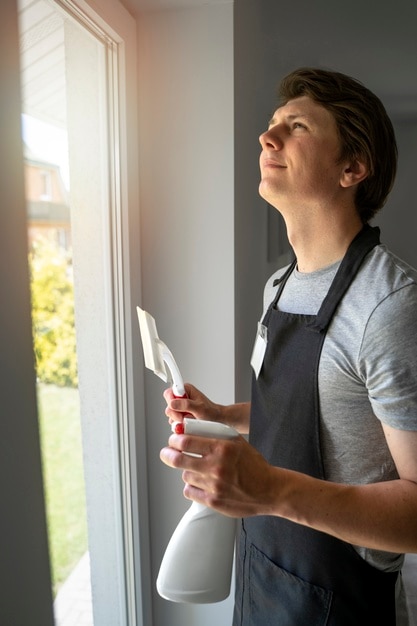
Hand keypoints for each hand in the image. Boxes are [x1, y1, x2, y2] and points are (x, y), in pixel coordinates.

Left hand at [160, 429, 281, 517]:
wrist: (269, 490)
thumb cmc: (253, 465)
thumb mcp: (237, 442)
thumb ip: (215, 435)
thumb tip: (190, 430)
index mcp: (221, 448)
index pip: (185, 442)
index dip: (174, 440)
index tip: (173, 440)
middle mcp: (216, 467)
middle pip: (177, 459)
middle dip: (167, 454)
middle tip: (167, 453)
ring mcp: (213, 485)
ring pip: (185, 475)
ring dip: (187, 471)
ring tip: (196, 469)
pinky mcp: (213, 501)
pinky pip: (190, 491)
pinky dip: (192, 486)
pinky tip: (200, 482)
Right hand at [164, 383, 221, 425]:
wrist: (216, 419)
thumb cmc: (210, 411)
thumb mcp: (199, 408)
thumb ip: (186, 405)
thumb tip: (173, 403)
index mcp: (185, 390)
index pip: (170, 392)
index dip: (171, 400)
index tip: (175, 407)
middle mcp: (181, 397)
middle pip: (169, 404)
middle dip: (175, 413)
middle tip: (184, 416)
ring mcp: (180, 406)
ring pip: (170, 414)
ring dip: (178, 419)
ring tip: (189, 419)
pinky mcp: (180, 414)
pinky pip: (173, 420)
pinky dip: (179, 423)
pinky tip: (187, 423)